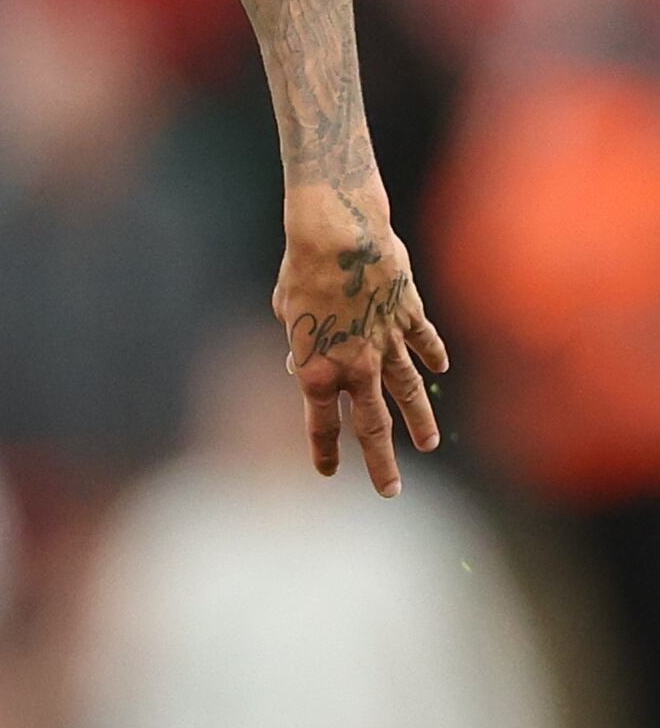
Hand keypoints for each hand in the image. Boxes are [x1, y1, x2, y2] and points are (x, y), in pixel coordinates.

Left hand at [274, 184, 451, 497]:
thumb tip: (296, 363)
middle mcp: (356, 366)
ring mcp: (388, 344)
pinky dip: (432, 355)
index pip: (321, 424)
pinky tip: (440, 369)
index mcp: (317, 370)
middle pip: (371, 425)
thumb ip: (297, 343)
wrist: (339, 236)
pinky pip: (424, 343)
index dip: (323, 451)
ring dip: (419, 420)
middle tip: (390, 491)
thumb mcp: (288, 312)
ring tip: (428, 445)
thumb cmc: (301, 270)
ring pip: (408, 392)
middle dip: (381, 461)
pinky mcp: (411, 318)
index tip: (327, 473)